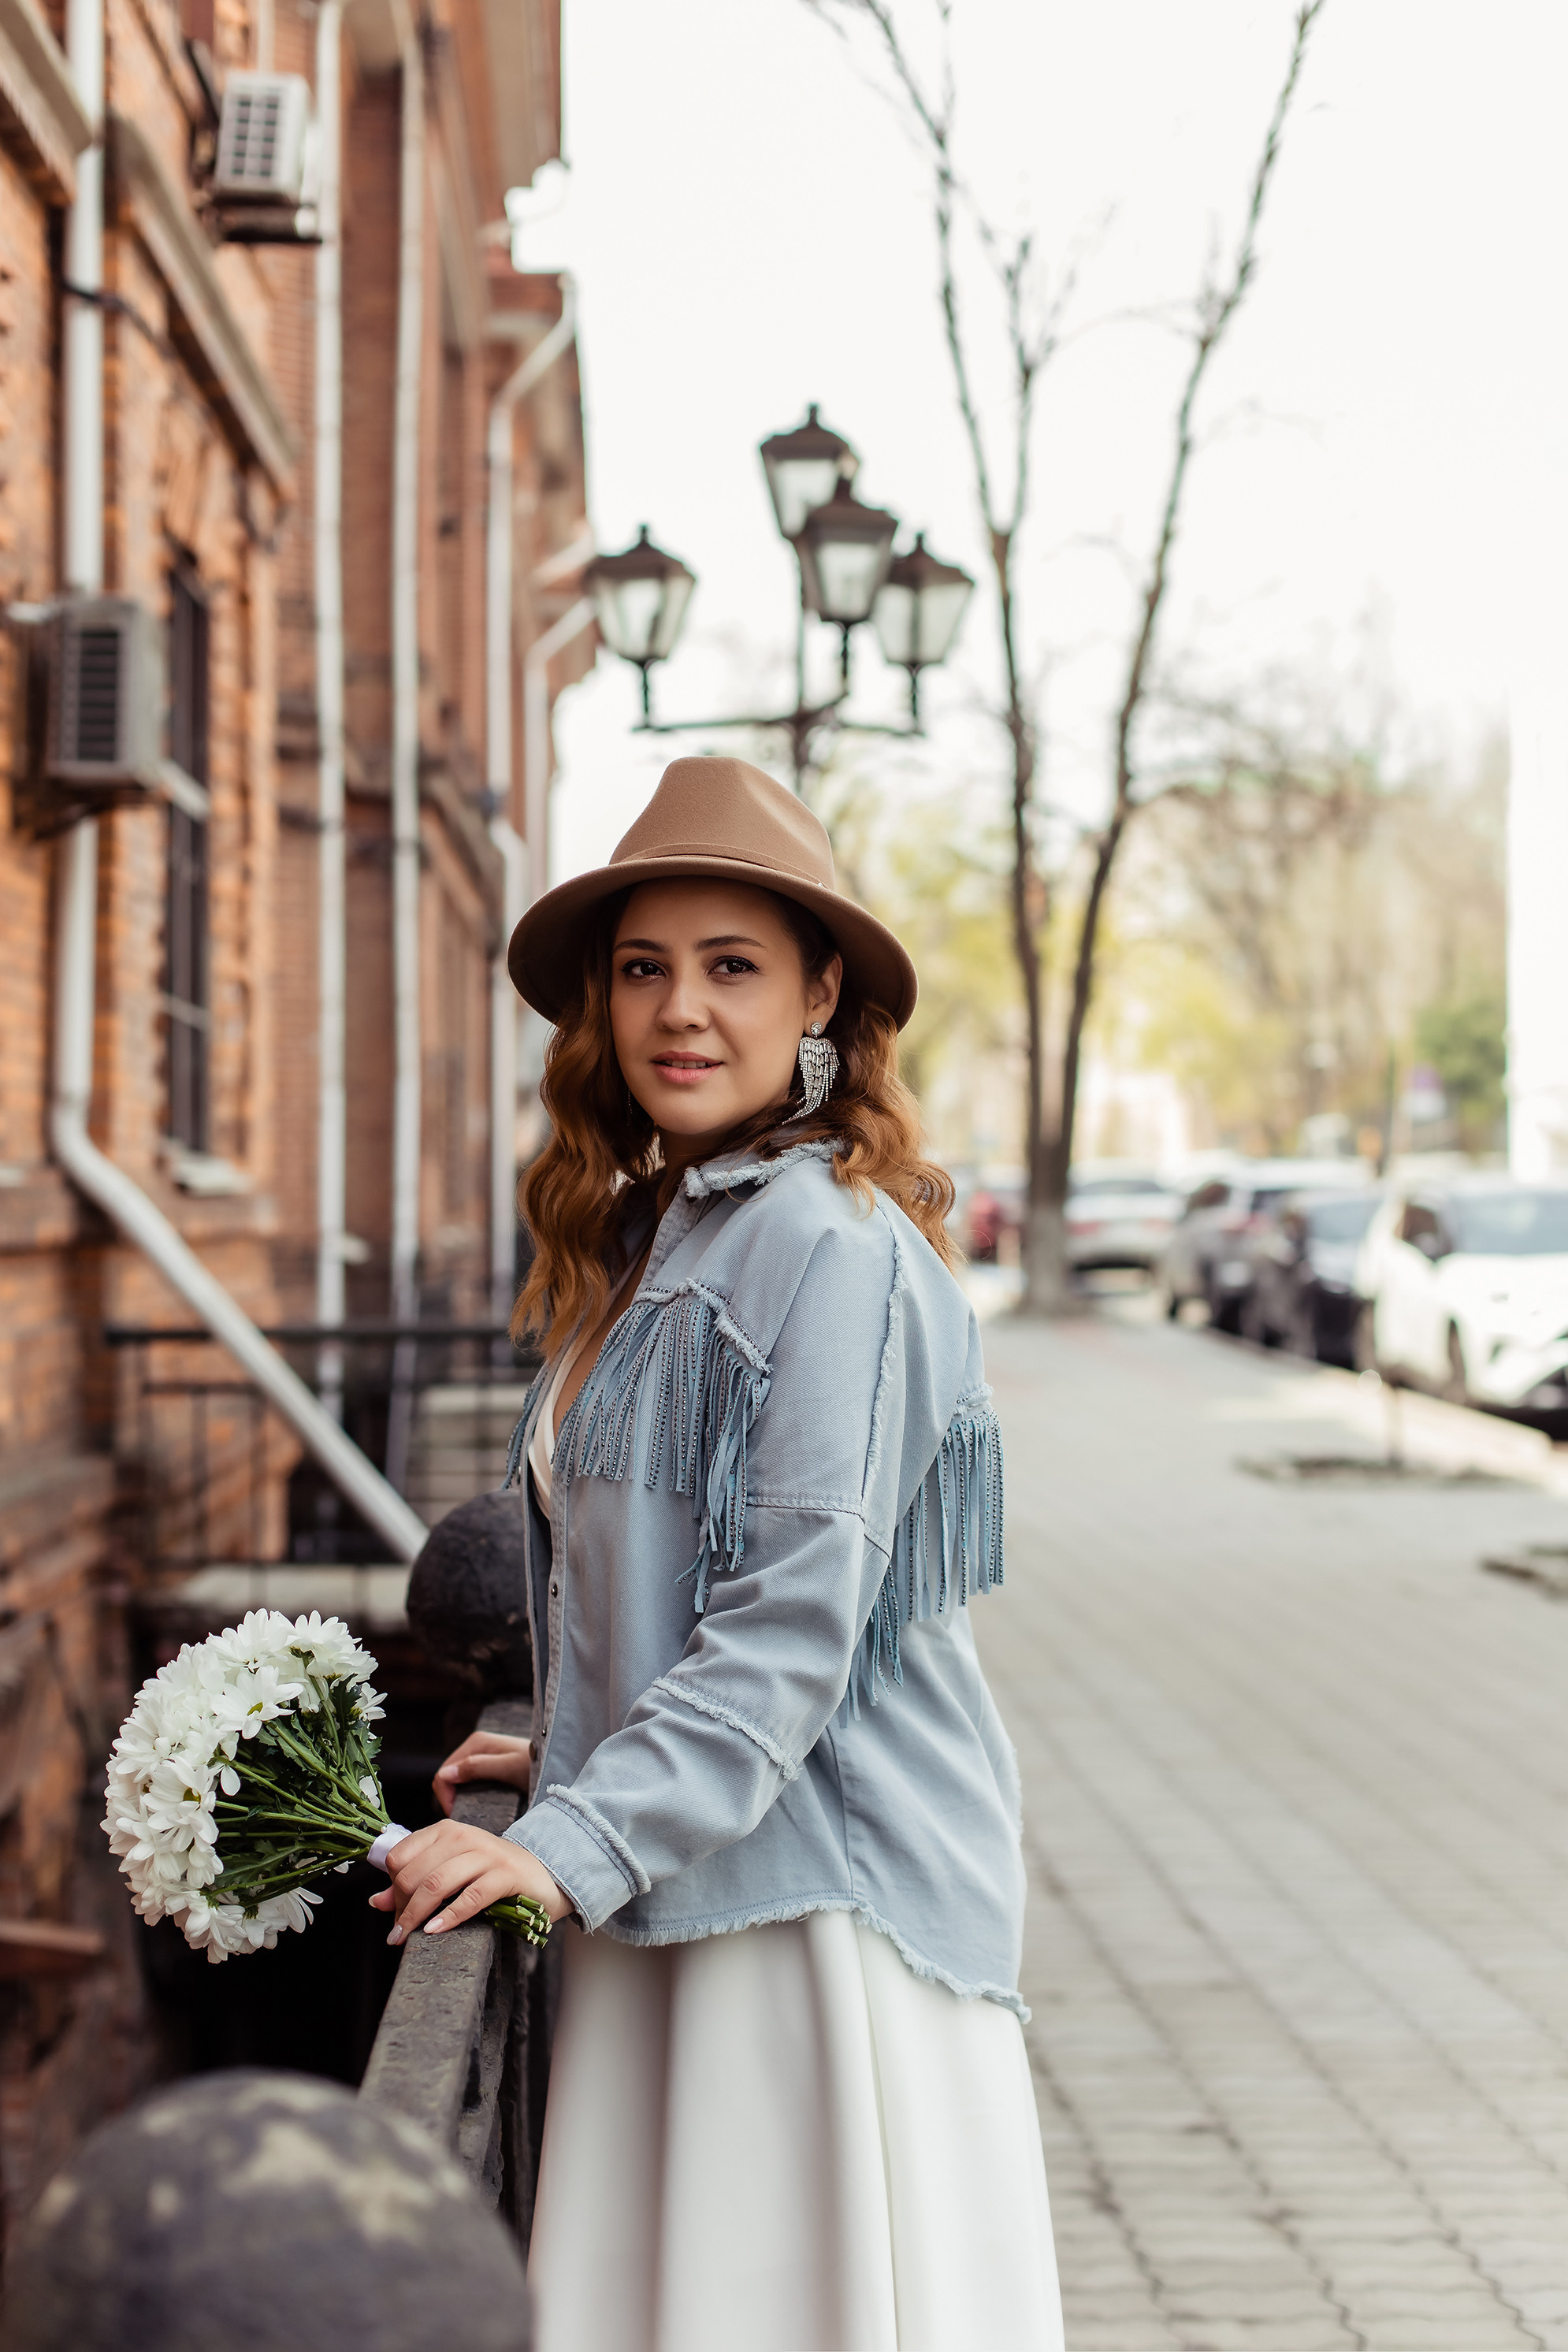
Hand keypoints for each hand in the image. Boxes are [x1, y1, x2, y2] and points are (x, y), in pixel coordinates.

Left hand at [368, 1819, 569, 1943]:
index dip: (391, 1886)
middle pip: (414, 1873)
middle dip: (401, 1906)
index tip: (394, 1910)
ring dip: (415, 1915)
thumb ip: (414, 1883)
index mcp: (445, 1831)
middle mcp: (463, 1837)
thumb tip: (377, 1902)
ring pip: (436, 1883)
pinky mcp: (505, 1875)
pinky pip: (470, 1897)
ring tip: (406, 1936)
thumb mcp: (451, 1871)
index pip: (400, 1856)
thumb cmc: (491, 1874)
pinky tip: (435, 1931)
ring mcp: (486, 1854)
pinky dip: (448, 1916)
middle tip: (399, 1932)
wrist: (543, 1873)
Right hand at [432, 1729, 531, 1816]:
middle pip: (448, 1776)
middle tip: (464, 1817)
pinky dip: (468, 1794)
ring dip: (459, 1797)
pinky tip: (480, 1804)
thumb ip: (477, 1768)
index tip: (458, 1814)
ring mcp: (482, 1756)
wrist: (560, 1764)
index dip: (446, 1796)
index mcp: (476, 1743)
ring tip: (472, 1813)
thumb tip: (445, 1774)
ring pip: (457, 1780)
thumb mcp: (508, 1768)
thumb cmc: (537, 1766)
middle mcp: (475, 1746)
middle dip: (450, 1797)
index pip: (444, 1772)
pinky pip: (469, 1781)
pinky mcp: (489, 1766)